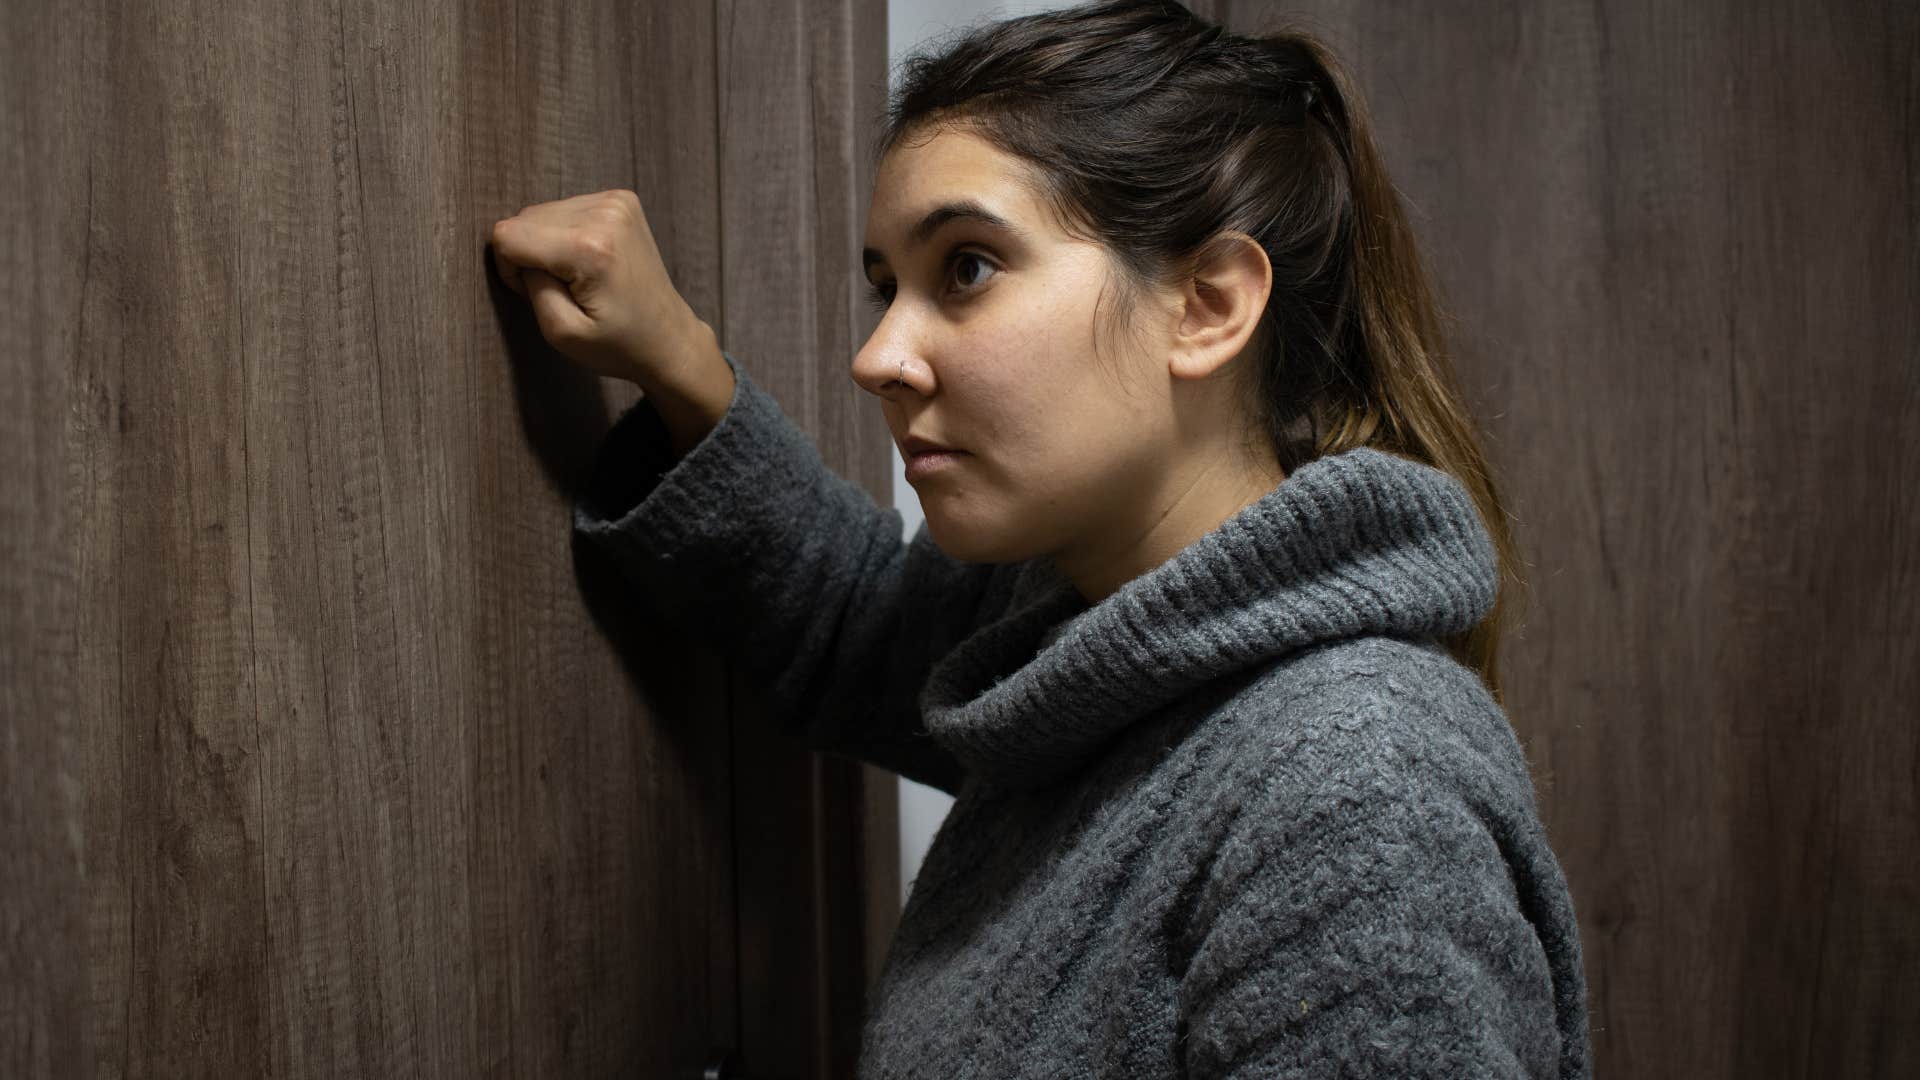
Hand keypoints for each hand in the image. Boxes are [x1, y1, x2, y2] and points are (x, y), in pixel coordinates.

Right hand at [489, 189, 702, 381]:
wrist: (668, 338)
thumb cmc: (619, 345)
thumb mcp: (562, 333)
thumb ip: (530, 287)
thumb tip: (516, 249)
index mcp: (589, 247)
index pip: (508, 234)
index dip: (509, 268)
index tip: (533, 293)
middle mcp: (604, 214)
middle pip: (524, 218)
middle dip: (529, 254)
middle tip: (558, 288)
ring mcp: (616, 202)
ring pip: (542, 211)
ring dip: (548, 243)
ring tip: (576, 277)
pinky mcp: (621, 200)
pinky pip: (566, 208)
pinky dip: (567, 234)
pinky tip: (588, 261)